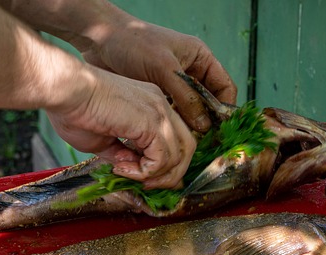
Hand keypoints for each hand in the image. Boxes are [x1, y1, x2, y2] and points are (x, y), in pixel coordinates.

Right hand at [46, 65, 195, 188]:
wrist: (63, 91)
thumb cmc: (73, 110)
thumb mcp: (104, 140)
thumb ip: (123, 153)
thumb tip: (131, 168)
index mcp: (152, 105)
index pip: (175, 140)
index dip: (165, 165)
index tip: (142, 176)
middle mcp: (161, 105)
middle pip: (186, 148)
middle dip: (169, 174)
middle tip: (146, 184)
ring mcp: (159, 111)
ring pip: (178, 156)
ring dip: (155, 175)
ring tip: (126, 173)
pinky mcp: (152, 121)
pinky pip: (162, 159)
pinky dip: (145, 172)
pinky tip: (122, 168)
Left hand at [79, 12, 237, 132]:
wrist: (99, 40)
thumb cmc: (133, 44)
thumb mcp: (163, 68)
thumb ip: (186, 97)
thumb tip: (204, 125)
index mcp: (200, 59)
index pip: (225, 88)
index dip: (225, 109)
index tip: (221, 130)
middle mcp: (191, 72)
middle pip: (209, 103)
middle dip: (207, 122)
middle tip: (202, 143)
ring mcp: (175, 85)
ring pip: (191, 112)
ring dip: (189, 127)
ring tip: (184, 144)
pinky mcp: (159, 95)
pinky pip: (173, 115)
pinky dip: (173, 126)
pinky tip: (168, 138)